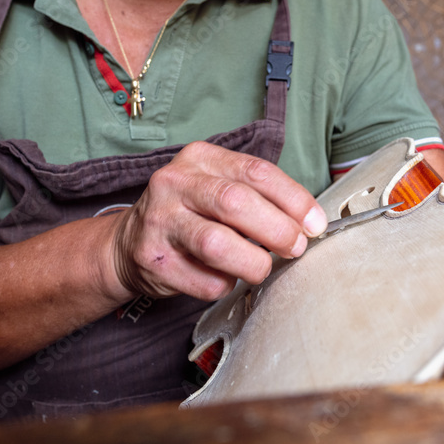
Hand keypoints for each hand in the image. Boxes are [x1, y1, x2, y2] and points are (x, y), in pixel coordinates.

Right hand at [110, 141, 327, 300]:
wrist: (129, 244)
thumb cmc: (189, 215)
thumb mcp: (218, 189)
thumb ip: (258, 198)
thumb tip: (308, 224)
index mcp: (201, 158)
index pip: (256, 172)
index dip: (293, 199)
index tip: (314, 224)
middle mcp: (175, 182)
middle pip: (236, 202)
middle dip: (277, 230)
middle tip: (295, 248)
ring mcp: (159, 220)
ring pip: (216, 243)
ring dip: (252, 262)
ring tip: (261, 268)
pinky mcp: (152, 259)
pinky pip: (203, 280)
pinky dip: (224, 285)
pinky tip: (224, 278)